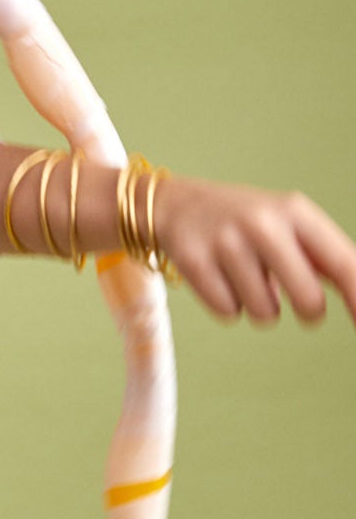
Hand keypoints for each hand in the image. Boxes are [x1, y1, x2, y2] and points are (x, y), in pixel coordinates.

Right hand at [153, 175, 355, 326]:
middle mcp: (262, 222)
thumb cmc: (251, 225)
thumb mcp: (292, 226)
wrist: (179, 204)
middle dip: (307, 309)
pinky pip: (229, 312)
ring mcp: (226, 241)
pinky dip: (228, 304)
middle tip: (293, 295)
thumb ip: (329, 260)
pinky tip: (220, 277)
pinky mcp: (193, 261)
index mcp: (295, 211)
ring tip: (245, 276)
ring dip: (260, 305)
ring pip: (264, 313)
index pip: (342, 262)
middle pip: (307, 300)